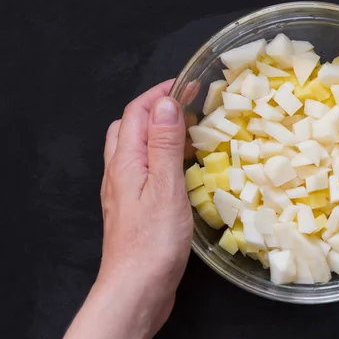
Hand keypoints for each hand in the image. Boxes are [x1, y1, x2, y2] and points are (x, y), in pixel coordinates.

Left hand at [66, 80, 191, 338]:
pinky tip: (179, 169)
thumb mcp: (165, 186)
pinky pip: (143, 169)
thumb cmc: (153, 241)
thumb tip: (166, 104)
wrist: (137, 287)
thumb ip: (164, 144)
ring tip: (187, 133)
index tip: (186, 84)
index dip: (160, 93)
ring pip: (136, 148)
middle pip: (130, 126)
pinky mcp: (133, 206)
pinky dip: (160, 156)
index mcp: (126, 161)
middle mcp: (119, 171)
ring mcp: (124, 190)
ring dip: (158, 132)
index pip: (136, 112)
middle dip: (156, 108)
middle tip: (187, 106)